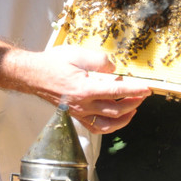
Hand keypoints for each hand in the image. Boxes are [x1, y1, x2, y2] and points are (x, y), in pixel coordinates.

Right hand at [25, 46, 151, 133]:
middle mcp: (83, 105)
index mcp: (85, 89)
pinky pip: (96, 127)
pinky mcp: (76, 116)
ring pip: (108, 123)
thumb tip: (114, 70)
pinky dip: (110, 125)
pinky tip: (117, 117)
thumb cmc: (53, 63)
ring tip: (133, 108)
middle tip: (142, 95)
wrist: (33, 75)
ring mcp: (79, 113)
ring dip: (125, 117)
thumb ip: (100, 61)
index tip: (147, 89)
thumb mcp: (78, 54)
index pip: (116, 91)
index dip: (135, 90)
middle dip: (133, 102)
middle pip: (116, 110)